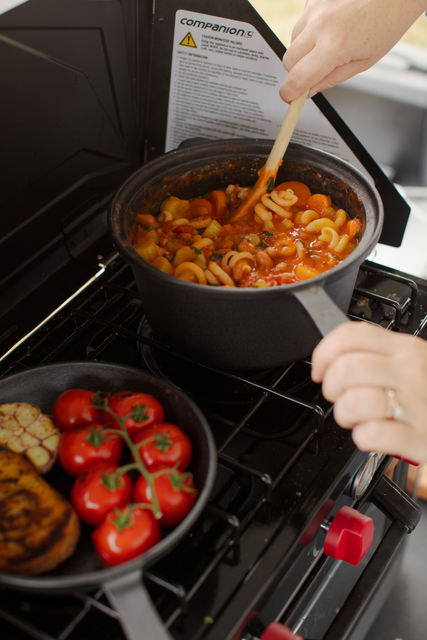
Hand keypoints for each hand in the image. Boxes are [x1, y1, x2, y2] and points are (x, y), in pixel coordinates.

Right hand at [279, 0, 426, 102]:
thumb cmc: (386, 22)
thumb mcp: (363, 62)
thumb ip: (331, 79)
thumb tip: (309, 91)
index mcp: (333, 47)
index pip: (297, 79)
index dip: (289, 93)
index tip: (290, 98)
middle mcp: (319, 25)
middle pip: (288, 61)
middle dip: (297, 71)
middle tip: (314, 72)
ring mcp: (314, 8)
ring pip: (293, 40)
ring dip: (304, 48)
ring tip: (330, 43)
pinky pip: (302, 22)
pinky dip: (311, 29)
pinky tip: (331, 26)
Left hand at [311, 322, 426, 462]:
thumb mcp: (413, 361)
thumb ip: (377, 354)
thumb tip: (333, 357)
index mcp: (405, 349)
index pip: (350, 336)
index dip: (323, 352)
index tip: (320, 368)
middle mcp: (410, 372)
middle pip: (345, 369)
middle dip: (330, 386)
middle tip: (339, 396)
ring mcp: (416, 405)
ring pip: (353, 401)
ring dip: (344, 414)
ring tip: (356, 417)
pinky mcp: (420, 438)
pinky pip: (371, 435)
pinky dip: (362, 438)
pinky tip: (374, 434)